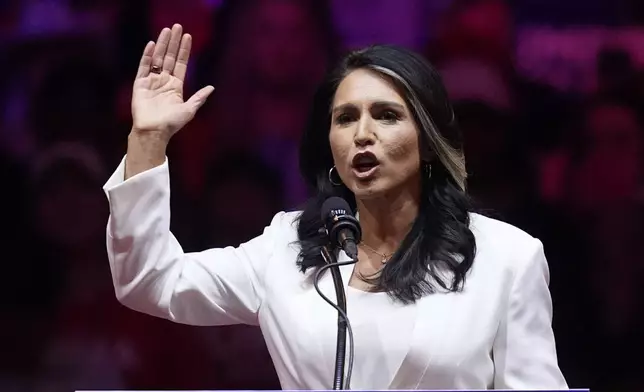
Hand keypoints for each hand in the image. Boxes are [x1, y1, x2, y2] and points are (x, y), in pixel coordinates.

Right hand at [131, 24, 213, 138]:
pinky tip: (152, 44)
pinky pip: (144, 66)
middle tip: (177, 26)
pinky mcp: (140, 84)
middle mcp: (164, 81)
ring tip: (167, 30)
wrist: (154, 132)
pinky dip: (148, 55)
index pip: (181, 63)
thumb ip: (199, 98)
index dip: (184, 50)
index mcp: (176, 86)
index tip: (188, 36)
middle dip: (174, 42)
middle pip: (169, 57)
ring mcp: (152, 81)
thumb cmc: (172, 124)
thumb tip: (211, 88)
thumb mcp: (189, 110)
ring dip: (162, 44)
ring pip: (158, 58)